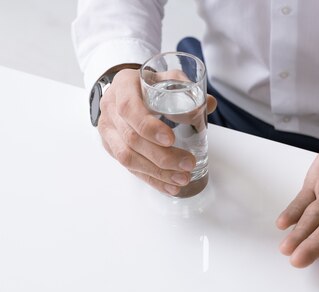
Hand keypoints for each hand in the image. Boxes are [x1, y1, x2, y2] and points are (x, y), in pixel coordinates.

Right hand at [97, 68, 216, 194]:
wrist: (126, 90)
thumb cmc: (148, 84)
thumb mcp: (166, 78)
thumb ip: (186, 89)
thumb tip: (209, 105)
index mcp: (123, 86)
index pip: (129, 109)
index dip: (149, 127)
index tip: (170, 139)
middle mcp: (111, 109)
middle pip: (132, 139)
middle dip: (162, 156)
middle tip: (187, 163)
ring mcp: (109, 131)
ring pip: (128, 158)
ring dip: (158, 172)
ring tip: (182, 178)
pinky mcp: (112, 148)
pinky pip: (130, 168)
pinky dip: (152, 180)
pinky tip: (170, 187)